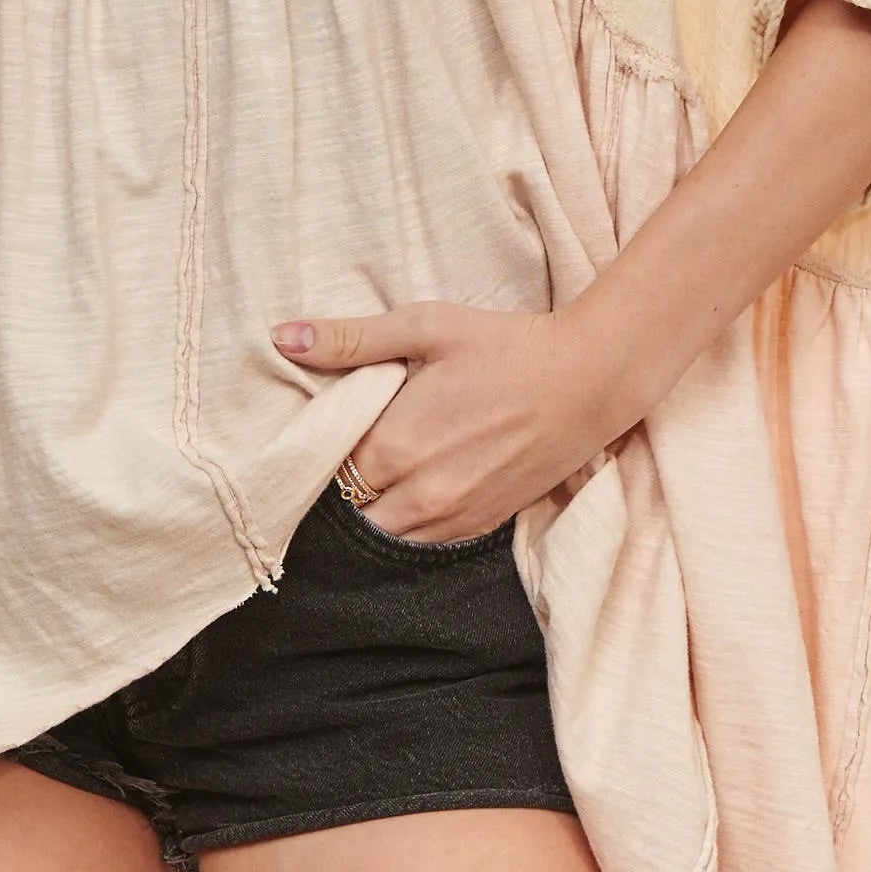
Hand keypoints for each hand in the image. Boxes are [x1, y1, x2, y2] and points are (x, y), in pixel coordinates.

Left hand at [269, 301, 628, 542]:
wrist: (589, 379)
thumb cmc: (504, 346)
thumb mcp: (424, 327)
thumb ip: (349, 339)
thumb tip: (281, 338)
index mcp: (395, 447)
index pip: (327, 470)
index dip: (324, 450)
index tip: (330, 427)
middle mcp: (419, 495)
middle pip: (351, 511)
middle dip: (345, 486)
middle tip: (353, 450)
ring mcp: (453, 517)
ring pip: (386, 536)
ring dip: (377, 509)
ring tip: (386, 470)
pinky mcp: (482, 524)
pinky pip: (425, 544)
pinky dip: (411, 523)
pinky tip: (418, 487)